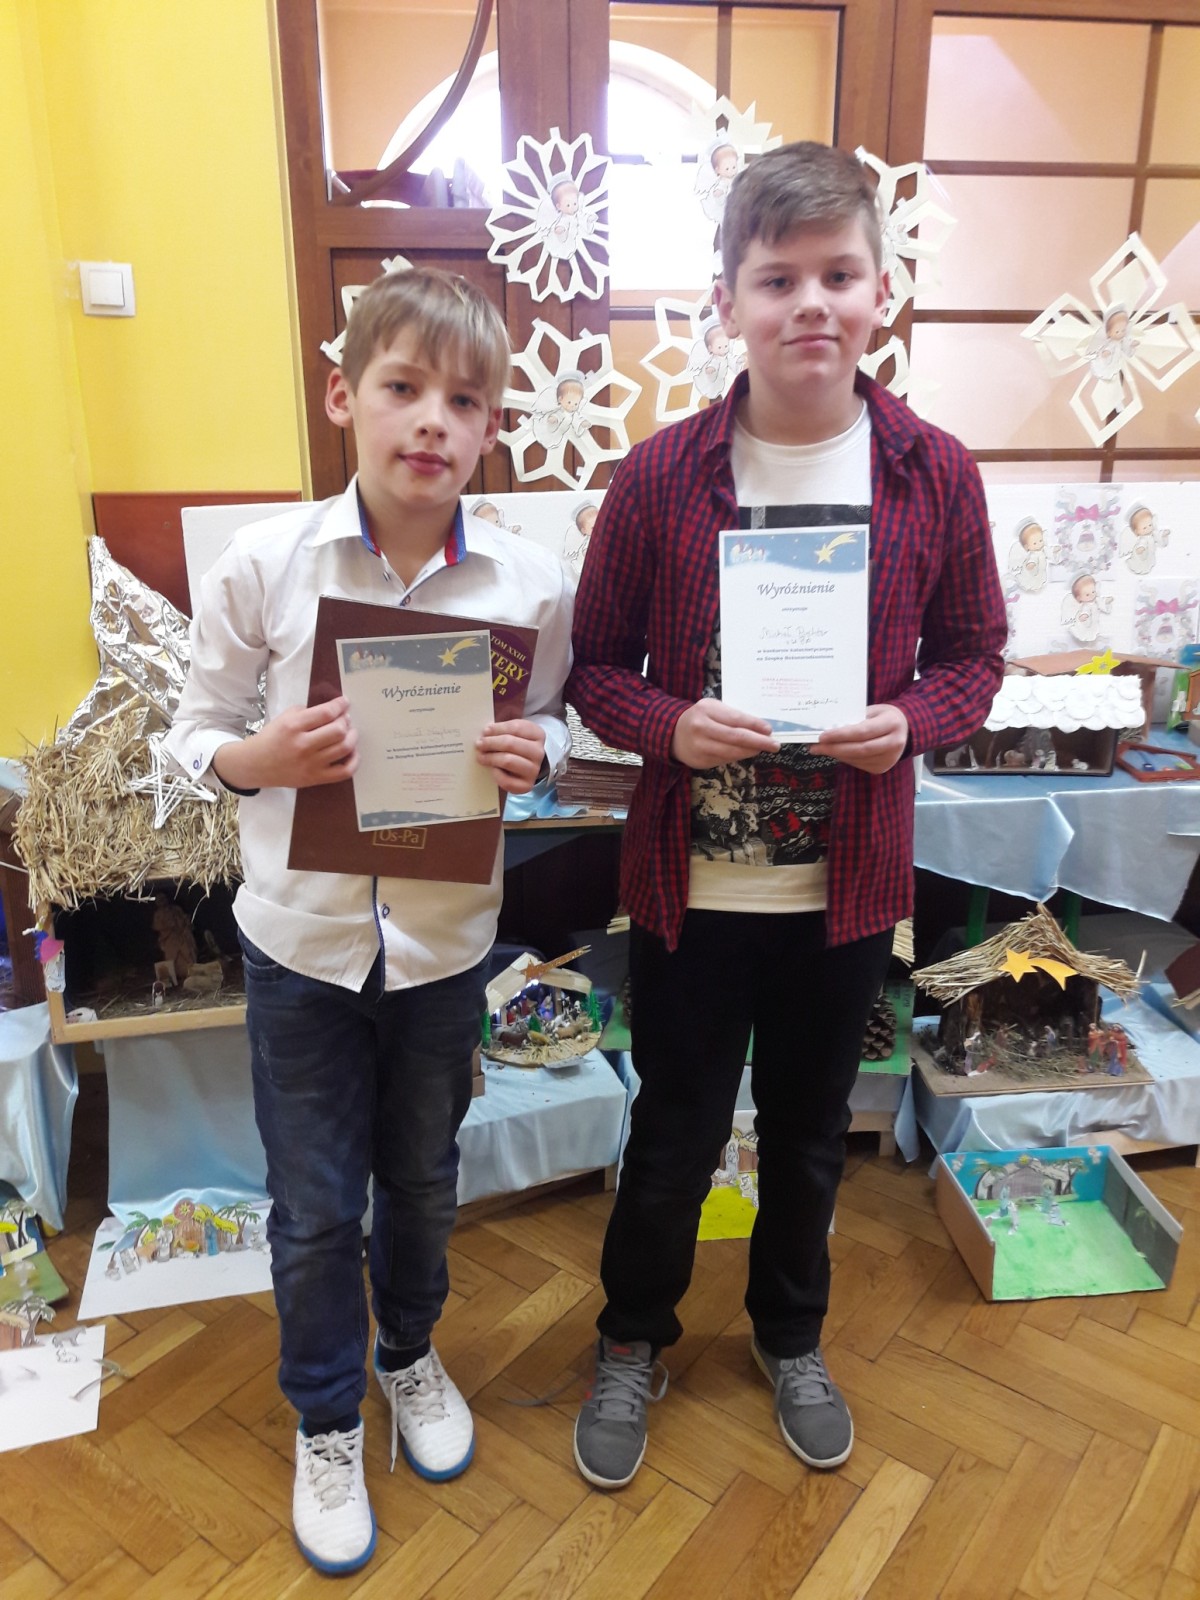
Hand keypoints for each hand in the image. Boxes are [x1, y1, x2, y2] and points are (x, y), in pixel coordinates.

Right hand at [213, 698, 357, 789]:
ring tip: (349, 732)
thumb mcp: (284, 718)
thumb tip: (333, 710)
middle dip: (346, 721)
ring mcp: (310, 764)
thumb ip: (307, 712)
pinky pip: (344, 772)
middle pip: (338, 730)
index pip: (326, 713)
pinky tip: (352, 752)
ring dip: (352, 737)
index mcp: (293, 726)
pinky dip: (354, 761)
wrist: (255, 765)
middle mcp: (303, 745)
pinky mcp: (315, 778)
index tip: (344, 703)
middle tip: (345, 719)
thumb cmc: (271, 739)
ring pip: (344, 748)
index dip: (340, 705)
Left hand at [476, 719, 545, 793]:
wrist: (526, 766)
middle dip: (491, 743)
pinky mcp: (526, 786)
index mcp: (537, 735)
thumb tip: (486, 732)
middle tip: (479, 744)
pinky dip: (496, 774)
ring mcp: (534, 770)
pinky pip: (506, 780)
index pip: (516, 728)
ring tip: (481, 756)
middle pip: (510, 744)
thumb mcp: (514, 732)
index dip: (497, 729)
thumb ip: (502, 729)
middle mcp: (538, 752)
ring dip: (490, 758)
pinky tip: (492, 769)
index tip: (485, 731)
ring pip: (507, 761)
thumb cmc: (516, 746)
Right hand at [670, 700, 778, 767]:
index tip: (769, 730)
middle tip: (775, 745)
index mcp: (705, 710)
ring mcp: (699, 747)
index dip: (754, 725)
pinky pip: (725, 760)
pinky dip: (739, 756)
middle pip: (736, 738)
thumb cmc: (698, 717)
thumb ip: (732, 715)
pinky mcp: (700, 762)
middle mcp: (701, 729)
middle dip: (758, 742)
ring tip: (762, 748)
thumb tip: (759, 728)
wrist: (672, 734)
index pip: (735, 719)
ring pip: (732, 752)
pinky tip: (747, 752)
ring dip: (751, 751)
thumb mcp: (712, 708)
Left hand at [812, 704, 908, 773]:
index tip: (822, 736)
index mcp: (891, 723)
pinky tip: (835, 753)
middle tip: (815, 747)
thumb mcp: (872, 710)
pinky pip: (859, 764)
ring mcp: (890, 758)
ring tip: (820, 749)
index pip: (862, 732)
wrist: (905, 729)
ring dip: (836, 755)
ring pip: (858, 759)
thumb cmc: (884, 717)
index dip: (841, 735)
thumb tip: (829, 728)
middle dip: (834, 748)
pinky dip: (845, 759)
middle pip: (860, 749)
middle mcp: (894, 742)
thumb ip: (855, 718)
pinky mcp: (883, 767)